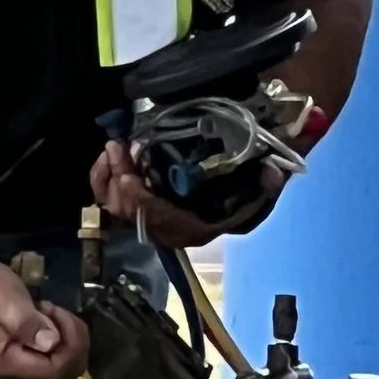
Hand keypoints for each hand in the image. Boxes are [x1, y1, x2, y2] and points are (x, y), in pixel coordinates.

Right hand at [0, 258, 89, 378]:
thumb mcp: (2, 298)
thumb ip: (27, 323)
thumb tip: (53, 343)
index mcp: (7, 363)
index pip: (58, 369)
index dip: (71, 343)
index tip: (55, 312)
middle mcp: (11, 373)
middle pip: (62, 371)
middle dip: (71, 340)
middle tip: (52, 309)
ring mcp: (12, 366)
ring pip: (58, 364)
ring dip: (64, 337)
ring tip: (44, 309)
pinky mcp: (14, 356)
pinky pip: (46, 356)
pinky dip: (54, 337)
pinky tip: (41, 315)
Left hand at [89, 136, 284, 249]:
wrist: (237, 195)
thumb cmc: (245, 191)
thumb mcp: (260, 189)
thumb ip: (267, 183)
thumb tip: (273, 173)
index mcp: (194, 229)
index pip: (159, 221)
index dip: (139, 202)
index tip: (129, 174)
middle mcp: (168, 230)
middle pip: (131, 215)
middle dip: (119, 182)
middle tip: (117, 148)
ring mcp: (150, 219)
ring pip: (116, 208)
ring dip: (108, 179)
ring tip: (113, 147)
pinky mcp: (140, 206)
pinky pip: (113, 199)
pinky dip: (105, 180)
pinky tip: (108, 158)